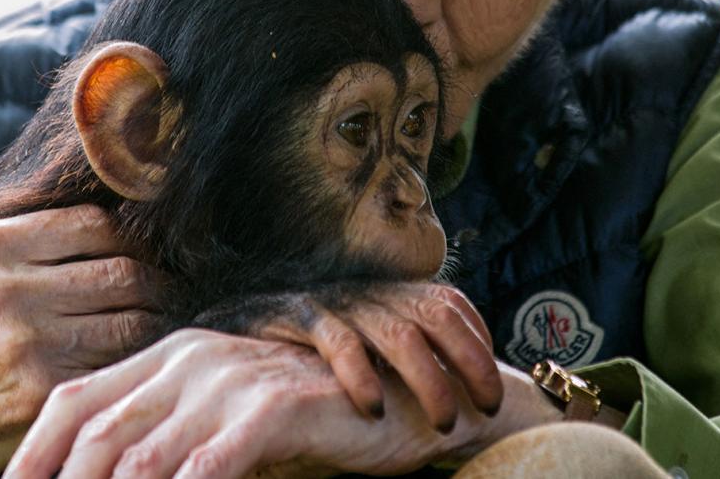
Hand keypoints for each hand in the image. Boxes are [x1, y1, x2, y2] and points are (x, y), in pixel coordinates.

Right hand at [0, 205, 164, 478]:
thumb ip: (9, 246)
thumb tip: (92, 221)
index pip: (92, 224)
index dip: (125, 241)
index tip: (134, 257)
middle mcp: (4, 288)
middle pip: (122, 271)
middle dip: (151, 286)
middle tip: (161, 297)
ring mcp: (25, 342)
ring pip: (131, 320)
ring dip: (149, 328)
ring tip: (153, 331)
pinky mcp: (42, 393)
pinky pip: (116, 368)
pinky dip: (130, 369)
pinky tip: (131, 371)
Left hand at [3, 328, 563, 478]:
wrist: (405, 397)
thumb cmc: (308, 421)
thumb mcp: (222, 425)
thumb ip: (168, 442)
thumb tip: (103, 472)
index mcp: (167, 357)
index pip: (72, 400)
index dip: (31, 455)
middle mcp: (190, 358)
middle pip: (97, 432)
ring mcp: (231, 377)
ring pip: (143, 455)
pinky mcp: (275, 404)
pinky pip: (211, 463)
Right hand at [219, 281, 503, 428]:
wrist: (227, 328)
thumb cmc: (304, 351)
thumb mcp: (361, 344)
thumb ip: (402, 358)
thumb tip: (460, 398)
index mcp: (387, 296)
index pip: (450, 303)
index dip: (480, 341)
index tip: (492, 390)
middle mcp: (367, 295)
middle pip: (436, 314)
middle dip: (470, 362)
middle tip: (486, 409)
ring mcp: (333, 304)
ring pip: (398, 333)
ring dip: (429, 380)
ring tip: (444, 424)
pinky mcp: (295, 318)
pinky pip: (337, 342)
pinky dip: (361, 376)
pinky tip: (374, 410)